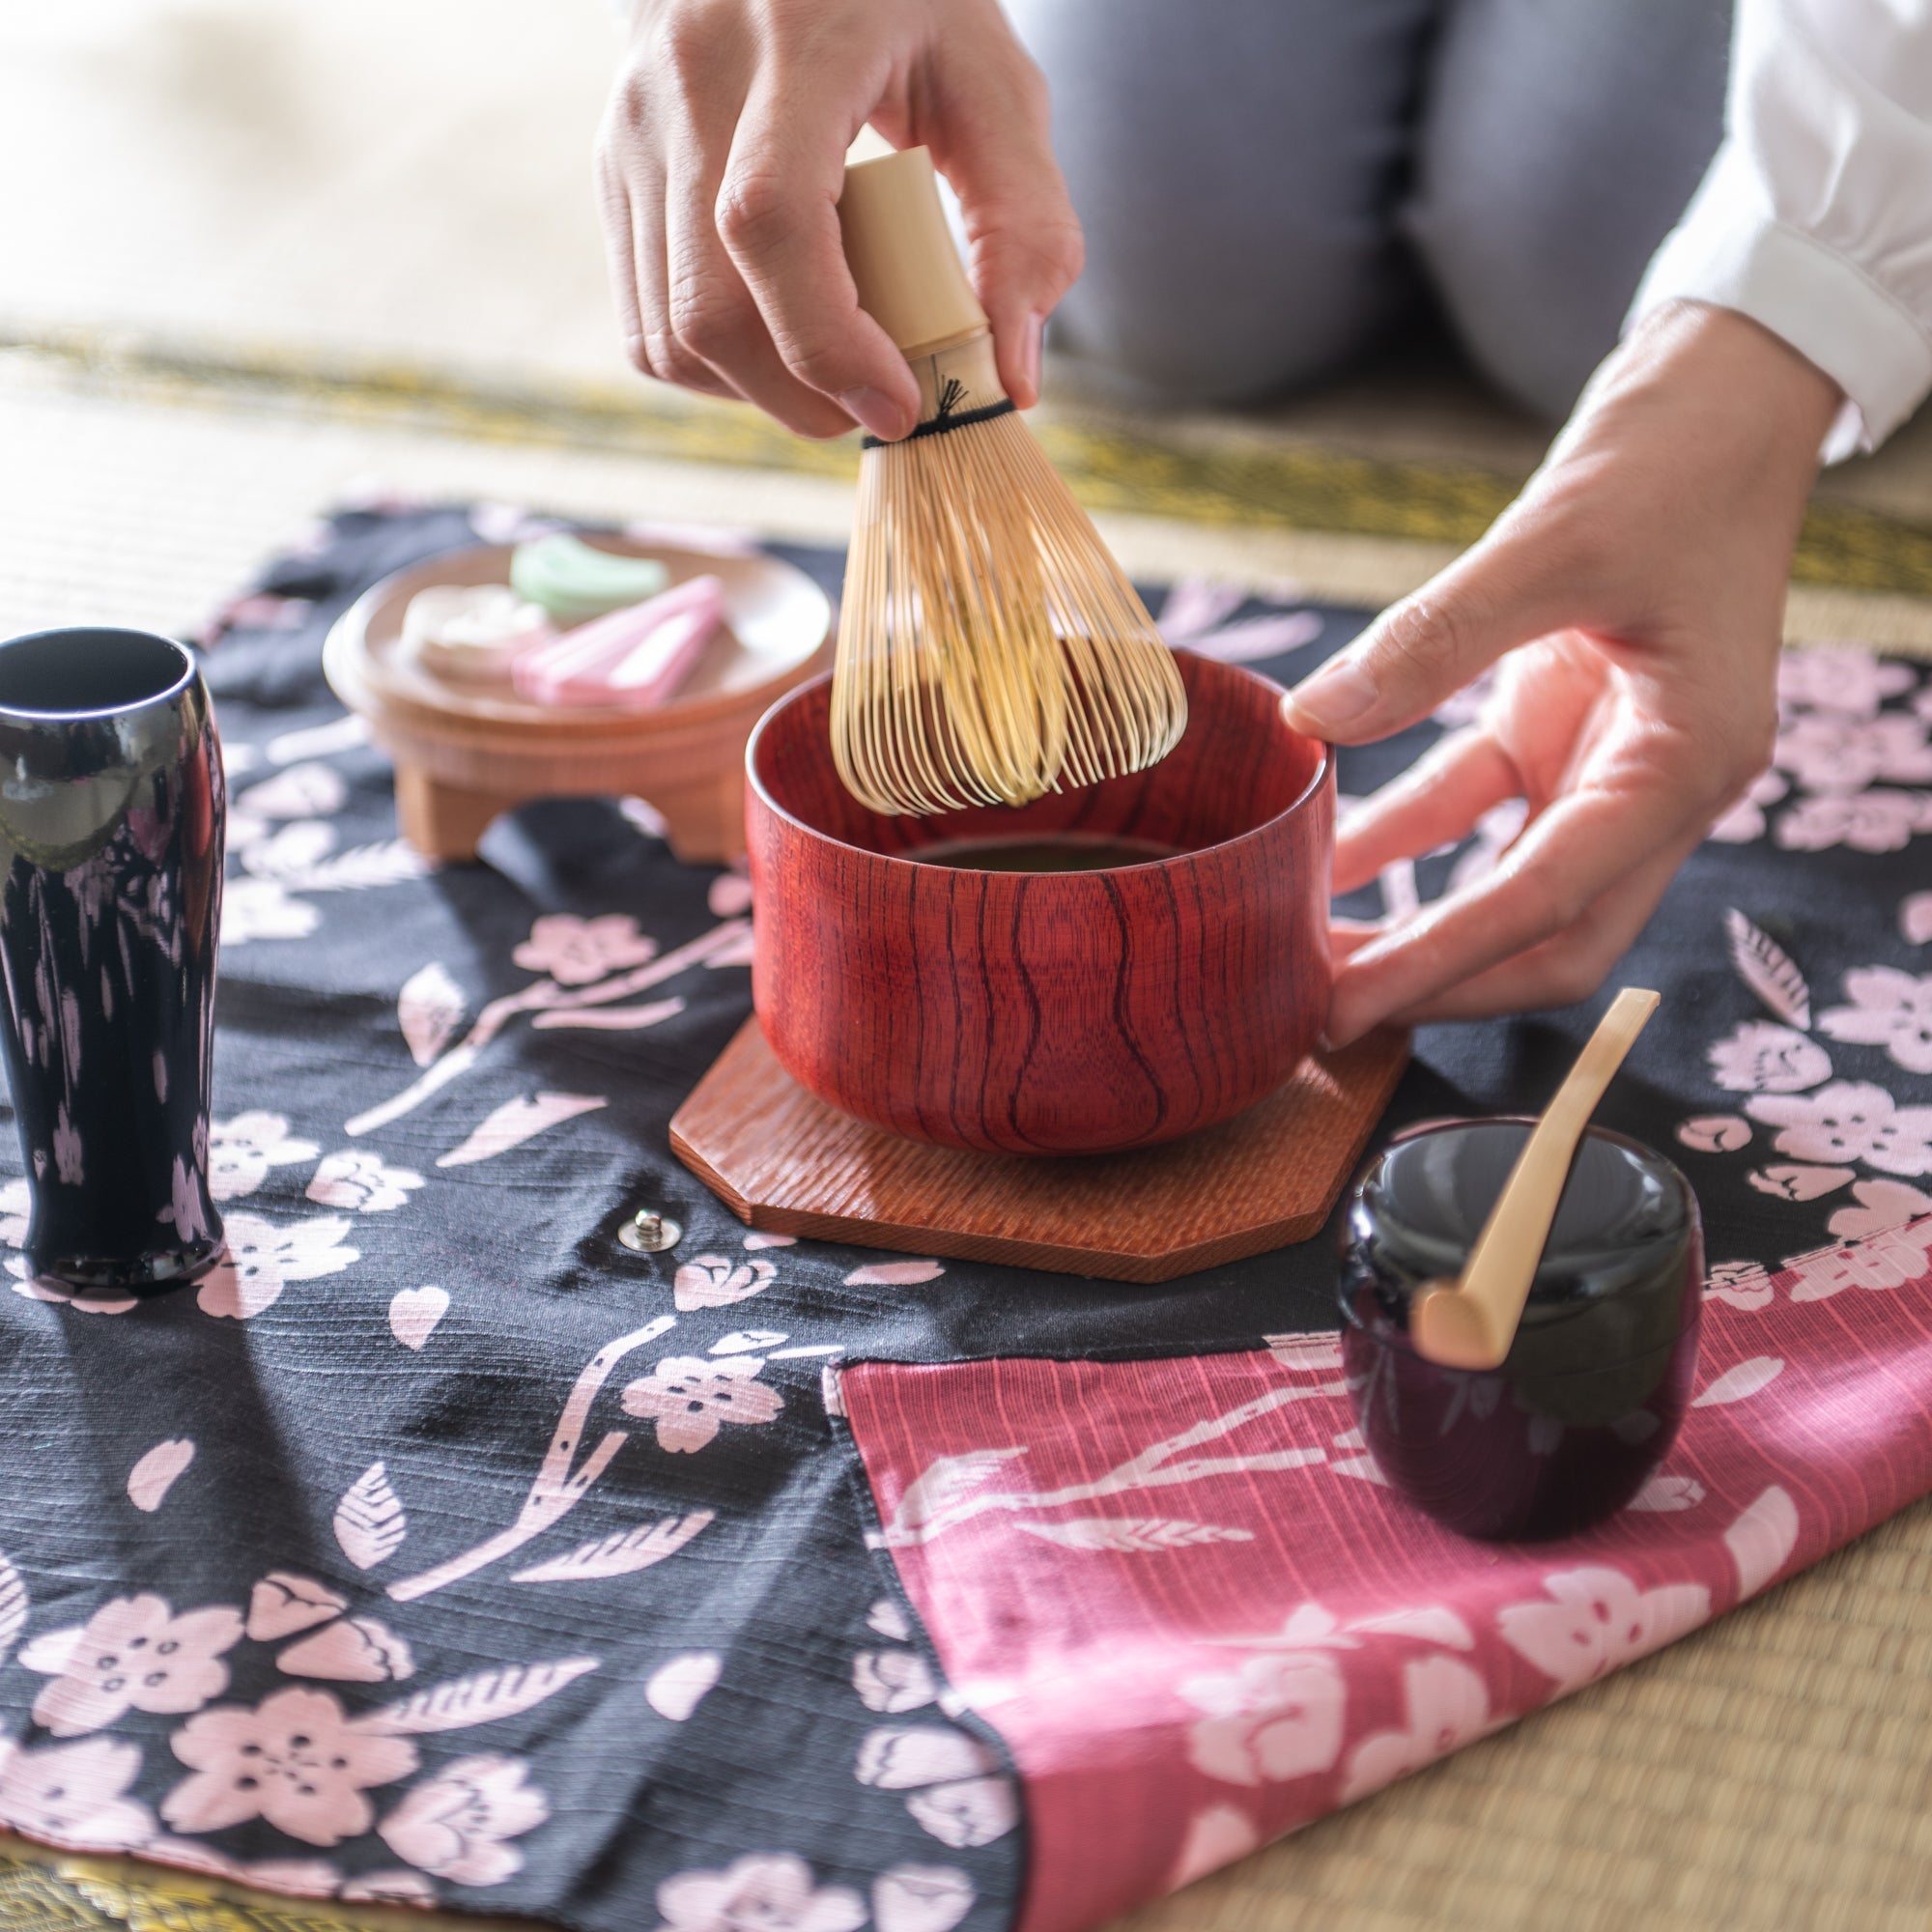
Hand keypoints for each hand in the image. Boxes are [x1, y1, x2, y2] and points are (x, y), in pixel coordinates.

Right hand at [596, 0, 1082, 442]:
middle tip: (878, 404)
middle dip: (800, 395)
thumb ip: (1027, 226)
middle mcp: (687, 83)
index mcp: (791, 44)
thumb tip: (1010, 377)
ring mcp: (635, 130)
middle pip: (707, 304)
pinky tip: (778, 340)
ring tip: (833, 369)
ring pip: (669, 332)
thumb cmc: (909, 8)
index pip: (770, 218)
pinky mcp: (616, 171)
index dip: (828, 341)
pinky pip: (647, 322)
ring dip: (758, 392)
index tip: (899, 402)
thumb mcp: (997, 87)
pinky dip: (718, 369)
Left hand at [1285, 301, 1843, 1045]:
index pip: (1552, 899)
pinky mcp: (1559, 727)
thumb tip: (1312, 721)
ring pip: (1511, 887)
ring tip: (1309, 951)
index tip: (1348, 1002)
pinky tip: (1325, 852)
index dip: (1444, 960)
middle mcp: (1656, 786)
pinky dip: (1406, 835)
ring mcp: (1608, 763)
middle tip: (1320, 1010)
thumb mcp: (1553, 542)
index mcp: (1686, 765)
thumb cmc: (1672, 458)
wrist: (1720, 394)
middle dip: (1439, 980)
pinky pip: (1473, 804)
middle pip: (1549, 935)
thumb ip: (1433, 639)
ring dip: (1417, 923)